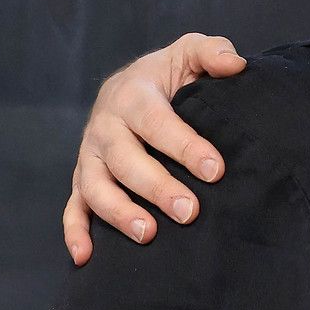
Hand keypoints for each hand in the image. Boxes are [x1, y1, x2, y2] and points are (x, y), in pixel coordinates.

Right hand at [63, 35, 246, 263]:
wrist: (133, 86)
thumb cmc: (169, 76)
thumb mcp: (190, 54)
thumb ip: (213, 53)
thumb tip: (236, 64)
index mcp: (132, 95)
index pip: (156, 122)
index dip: (184, 146)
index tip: (216, 170)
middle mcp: (105, 127)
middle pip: (125, 160)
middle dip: (157, 187)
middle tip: (190, 211)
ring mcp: (91, 157)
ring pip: (96, 187)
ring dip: (119, 213)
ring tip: (149, 234)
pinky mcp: (83, 180)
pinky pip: (73, 208)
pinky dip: (75, 232)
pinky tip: (86, 256)